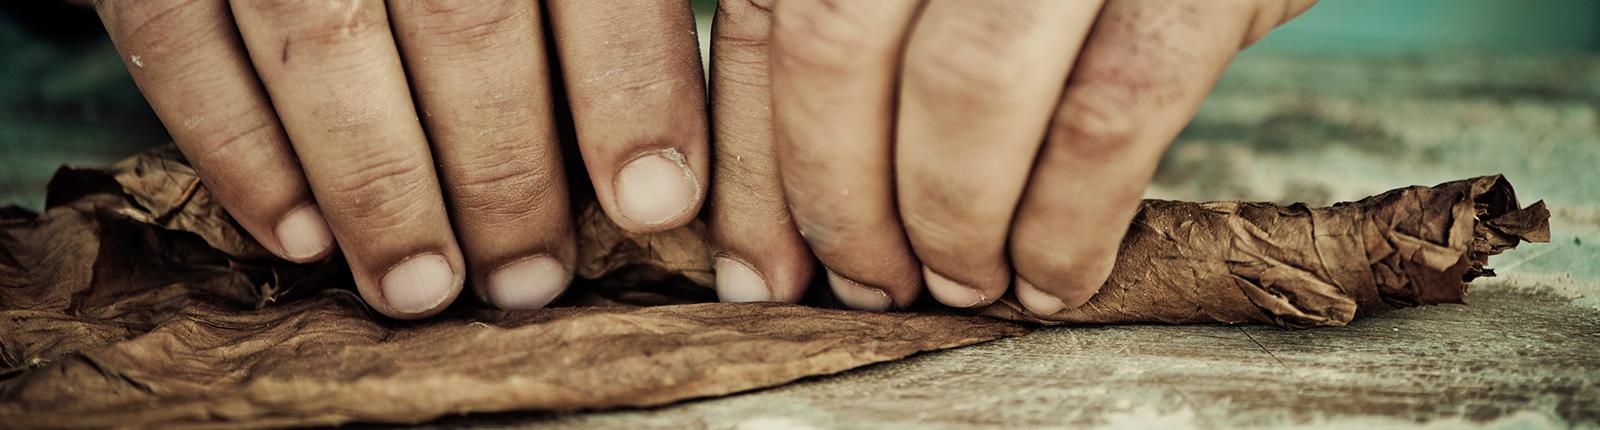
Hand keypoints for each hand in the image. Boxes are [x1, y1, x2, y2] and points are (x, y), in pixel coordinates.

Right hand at [96, 0, 709, 318]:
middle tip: (531, 279)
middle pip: (465, 20)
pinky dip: (241, 153)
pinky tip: (301, 238)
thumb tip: (651, 168)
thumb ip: (589, 14)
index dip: (629, 89)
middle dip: (505, 170)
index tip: (656, 202)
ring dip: (381, 190)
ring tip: (425, 288)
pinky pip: (179, 44)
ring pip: (326, 45)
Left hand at [706, 0, 1315, 311]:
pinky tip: (1057, 275)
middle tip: (872, 283)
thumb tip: (782, 217)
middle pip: (835, 44)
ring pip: (966, 84)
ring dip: (951, 222)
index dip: (754, 160)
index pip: (766, 13)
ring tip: (965, 284)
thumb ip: (872, 35)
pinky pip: (1110, 115)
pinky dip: (1070, 225)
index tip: (761, 269)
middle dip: (840, 199)